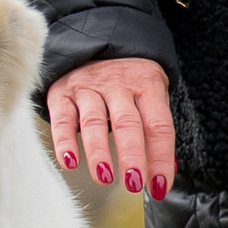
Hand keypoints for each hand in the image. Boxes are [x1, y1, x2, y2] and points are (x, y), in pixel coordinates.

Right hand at [48, 57, 177, 201]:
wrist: (95, 42)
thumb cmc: (129, 79)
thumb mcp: (151, 93)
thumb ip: (157, 130)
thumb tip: (166, 173)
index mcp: (147, 85)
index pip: (159, 124)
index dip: (161, 156)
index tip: (160, 186)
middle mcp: (119, 85)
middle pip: (127, 123)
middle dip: (132, 156)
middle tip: (134, 183)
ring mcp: (89, 87)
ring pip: (95, 121)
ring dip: (99, 152)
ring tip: (105, 178)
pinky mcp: (62, 93)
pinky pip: (62, 119)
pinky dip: (64, 141)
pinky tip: (70, 162)